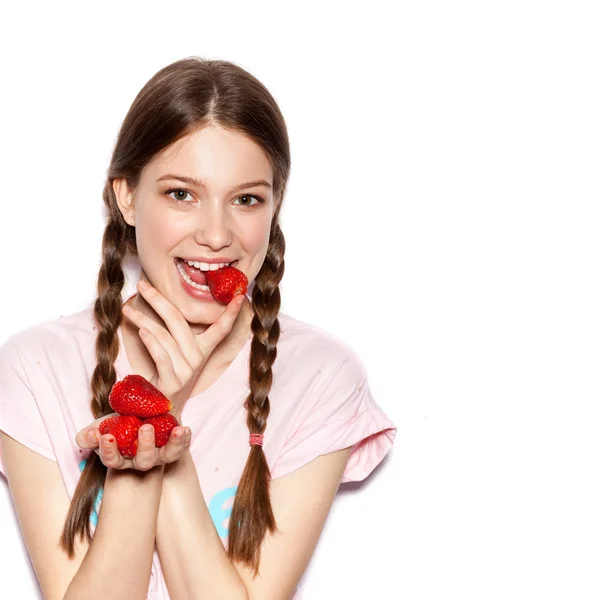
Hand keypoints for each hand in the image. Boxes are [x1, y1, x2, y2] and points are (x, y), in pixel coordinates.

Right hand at [75, 413, 191, 470]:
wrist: (136, 416)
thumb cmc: (115, 426)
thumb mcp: (98, 428)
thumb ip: (88, 436)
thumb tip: (93, 436)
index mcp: (119, 459)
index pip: (112, 460)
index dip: (108, 451)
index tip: (107, 437)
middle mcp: (140, 460)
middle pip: (144, 461)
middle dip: (146, 446)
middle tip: (145, 428)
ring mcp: (158, 455)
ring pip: (167, 456)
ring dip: (174, 444)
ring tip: (178, 430)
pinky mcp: (172, 446)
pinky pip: (182, 447)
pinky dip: (186, 440)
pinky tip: (186, 429)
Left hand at [122, 280, 245, 415]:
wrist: (162, 410)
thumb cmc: (167, 377)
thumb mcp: (177, 355)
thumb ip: (173, 334)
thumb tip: (160, 305)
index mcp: (203, 350)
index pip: (221, 328)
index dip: (231, 313)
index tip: (240, 296)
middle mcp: (197, 358)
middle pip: (179, 321)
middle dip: (159, 299)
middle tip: (143, 284)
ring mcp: (186, 370)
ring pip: (164, 336)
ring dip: (143, 319)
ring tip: (128, 309)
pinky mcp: (172, 381)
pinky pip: (161, 355)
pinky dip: (150, 341)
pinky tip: (141, 331)